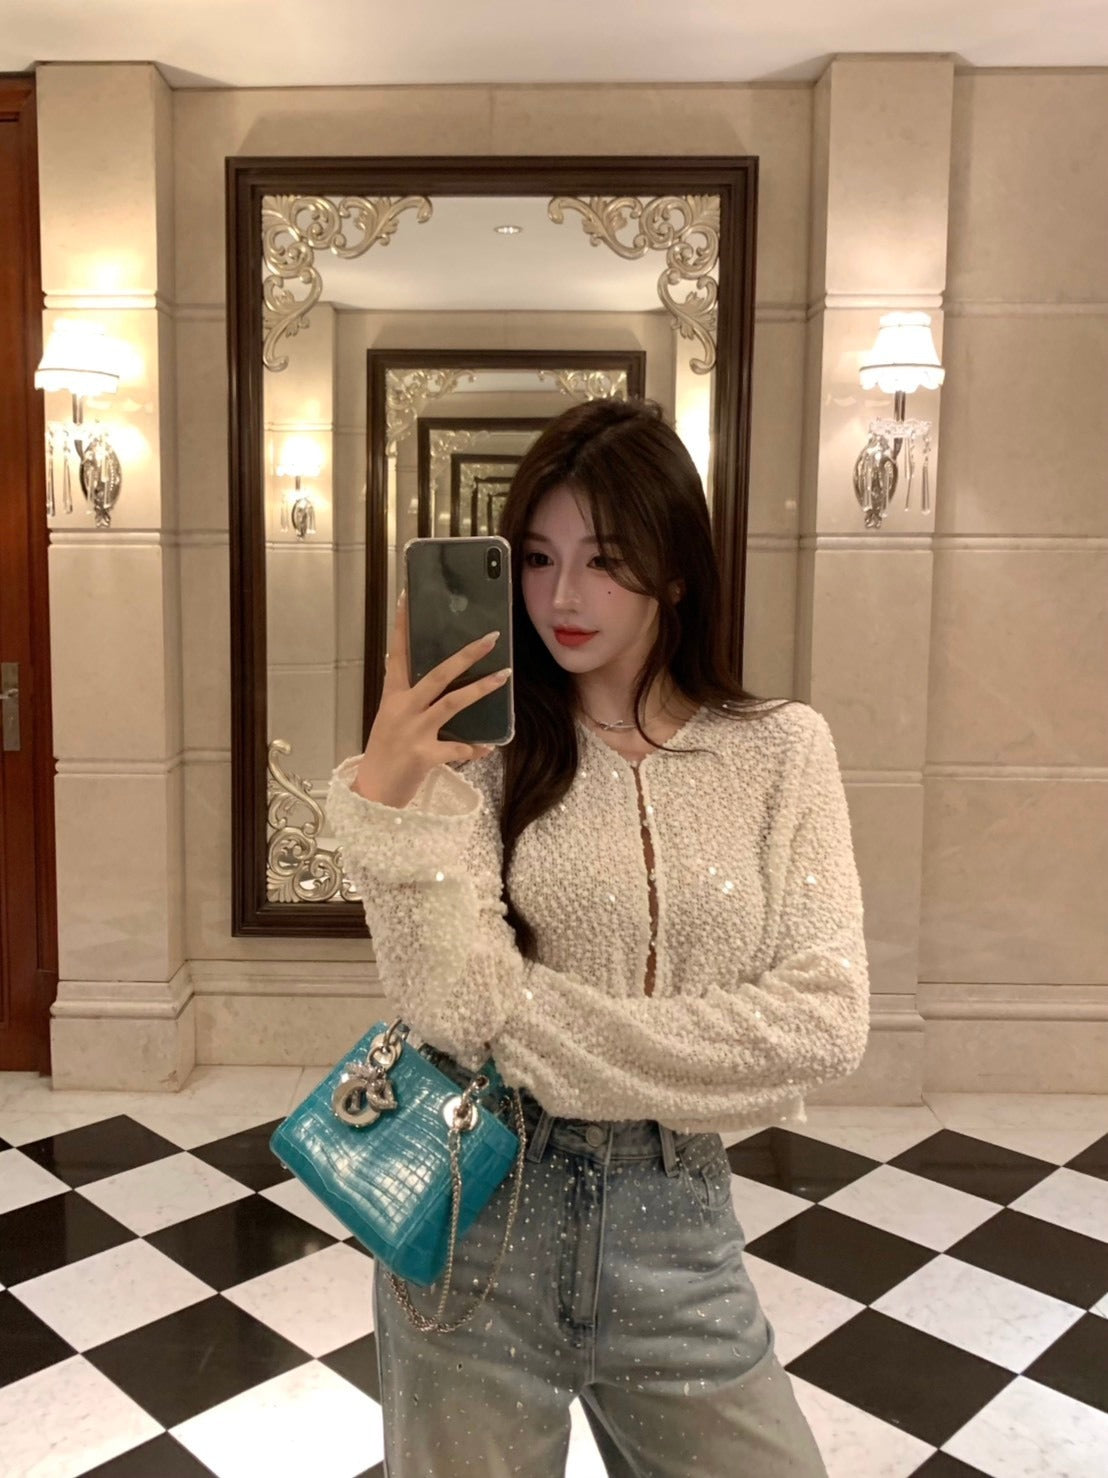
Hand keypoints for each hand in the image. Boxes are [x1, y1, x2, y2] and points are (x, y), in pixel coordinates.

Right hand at [353, 589, 508, 807]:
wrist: (372, 793)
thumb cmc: (384, 754)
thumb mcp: (391, 720)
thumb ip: (410, 699)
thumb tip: (436, 681)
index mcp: (391, 696)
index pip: (397, 653)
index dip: (401, 625)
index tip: (407, 597)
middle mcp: (402, 709)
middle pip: (437, 674)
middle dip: (466, 655)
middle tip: (490, 638)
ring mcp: (413, 731)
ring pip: (452, 703)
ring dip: (481, 689)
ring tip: (504, 676)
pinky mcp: (424, 755)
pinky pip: (457, 748)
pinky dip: (475, 747)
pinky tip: (488, 746)